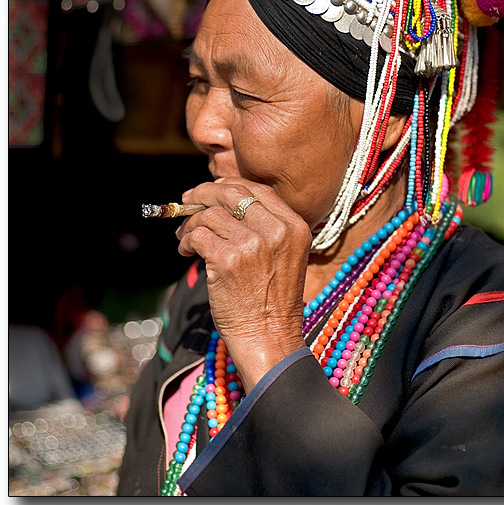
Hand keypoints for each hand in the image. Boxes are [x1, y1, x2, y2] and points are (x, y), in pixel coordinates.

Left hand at [176, 177, 311, 390]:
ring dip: (191, 223)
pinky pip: (198, 235)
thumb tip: (223, 200)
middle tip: (187, 202)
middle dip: (204, 194)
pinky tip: (185, 252)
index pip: (257, 189)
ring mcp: (252, 244)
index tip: (211, 190)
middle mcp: (276, 230)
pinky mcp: (228, 260)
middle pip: (232, 193)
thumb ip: (264, 228)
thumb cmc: (272, 303)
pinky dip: (186, 241)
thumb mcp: (284, 257)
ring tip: (184, 238)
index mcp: (295, 226)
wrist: (271, 341)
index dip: (229, 186)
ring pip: (210, 214)